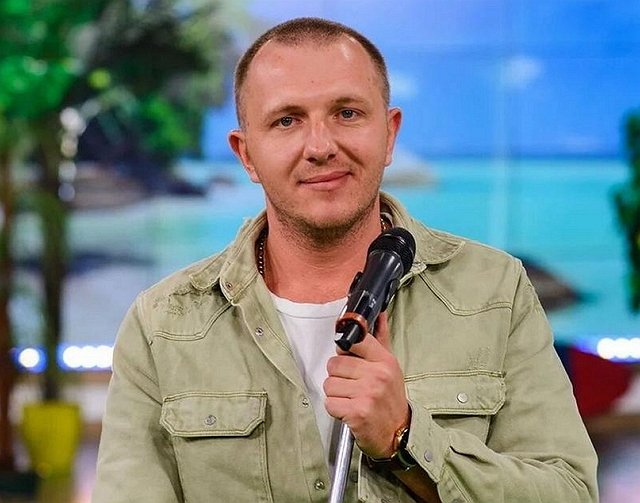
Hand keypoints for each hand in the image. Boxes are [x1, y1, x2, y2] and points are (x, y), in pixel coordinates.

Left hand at [324, 313, 409, 458]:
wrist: (398, 433)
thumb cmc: (390, 398)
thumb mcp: (390, 366)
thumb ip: (380, 338)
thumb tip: (378, 313)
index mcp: (384, 360)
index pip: (354, 340)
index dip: (346, 351)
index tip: (349, 359)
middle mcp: (377, 375)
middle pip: (334, 364)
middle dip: (338, 377)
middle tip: (352, 386)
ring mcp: (367, 394)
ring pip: (329, 384)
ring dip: (336, 394)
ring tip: (352, 399)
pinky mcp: (357, 412)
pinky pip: (330, 403)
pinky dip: (335, 409)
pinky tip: (349, 411)